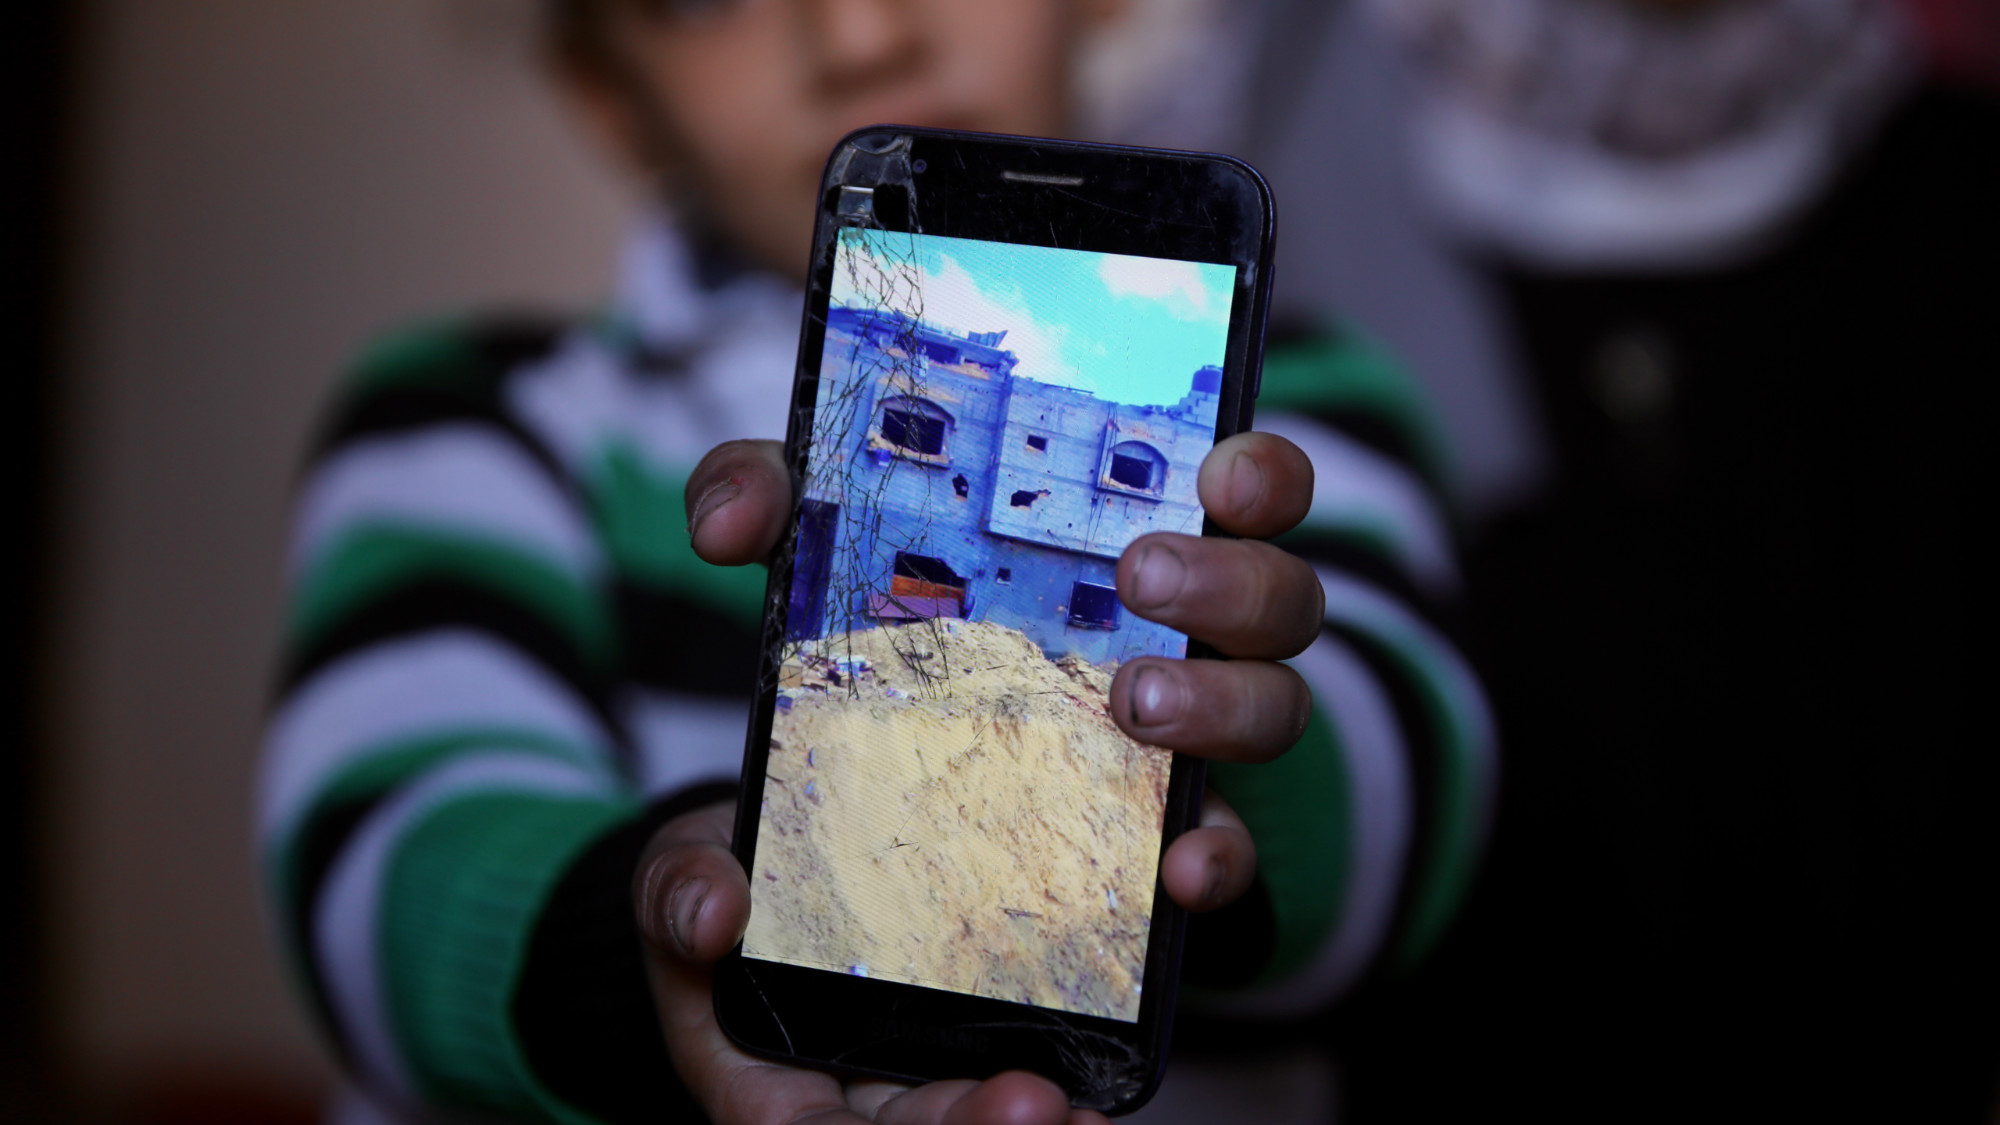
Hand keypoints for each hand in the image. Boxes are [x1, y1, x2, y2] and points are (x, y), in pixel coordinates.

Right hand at [635, 799, 1109, 1124]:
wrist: (773, 850)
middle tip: (1039, 1105)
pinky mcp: (968, 1032)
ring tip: (1083, 1112)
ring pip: (968, 1111)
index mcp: (766, 1086)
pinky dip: (1062, 1072)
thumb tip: (708, 914)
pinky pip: (1013, 1061)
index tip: (950, 1114)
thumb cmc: (718, 877)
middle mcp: (848, 1094)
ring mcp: (914, 1070)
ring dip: (1030, 1122)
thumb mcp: (677, 870)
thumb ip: (678, 891)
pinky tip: (1103, 1072)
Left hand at [655, 433, 1319, 1120]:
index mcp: (1138, 535)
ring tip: (1134, 703)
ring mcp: (1194, 738)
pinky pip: (1232, 848)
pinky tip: (1178, 870)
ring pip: (1278, 709)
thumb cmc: (895, 627)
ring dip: (1222, 699)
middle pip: (1283, 595)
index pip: (1246, 486)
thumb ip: (770, 497)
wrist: (884, 804)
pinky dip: (1220, 856)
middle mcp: (1194, 632)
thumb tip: (732, 522)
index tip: (1219, 467)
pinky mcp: (1172, 835)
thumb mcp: (826, 544)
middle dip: (1230, 578)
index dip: (1261, 470)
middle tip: (1139, 575)